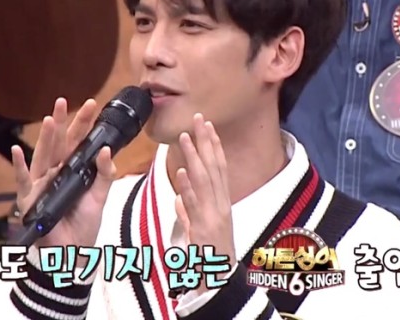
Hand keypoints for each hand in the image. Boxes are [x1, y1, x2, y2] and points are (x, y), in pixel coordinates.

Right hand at [12, 98, 116, 250]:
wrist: (72, 252)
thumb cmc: (83, 224)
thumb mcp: (99, 197)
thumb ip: (104, 174)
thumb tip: (106, 150)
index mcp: (72, 169)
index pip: (78, 142)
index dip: (83, 124)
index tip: (91, 105)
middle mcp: (55, 172)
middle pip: (58, 144)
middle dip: (62, 123)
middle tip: (65, 102)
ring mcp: (41, 184)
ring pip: (42, 156)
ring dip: (45, 138)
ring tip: (49, 119)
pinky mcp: (30, 199)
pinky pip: (23, 180)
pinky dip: (19, 166)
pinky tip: (18, 151)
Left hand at [174, 113, 235, 293]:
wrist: (220, 281)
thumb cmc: (211, 256)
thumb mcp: (200, 230)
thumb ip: (189, 213)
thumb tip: (178, 199)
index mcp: (221, 203)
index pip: (219, 168)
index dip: (213, 146)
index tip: (207, 126)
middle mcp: (221, 205)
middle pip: (214, 168)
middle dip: (207, 142)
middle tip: (199, 119)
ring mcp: (214, 216)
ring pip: (204, 182)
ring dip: (195, 158)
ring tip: (186, 137)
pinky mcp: (204, 229)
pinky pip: (194, 206)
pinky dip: (188, 189)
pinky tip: (180, 173)